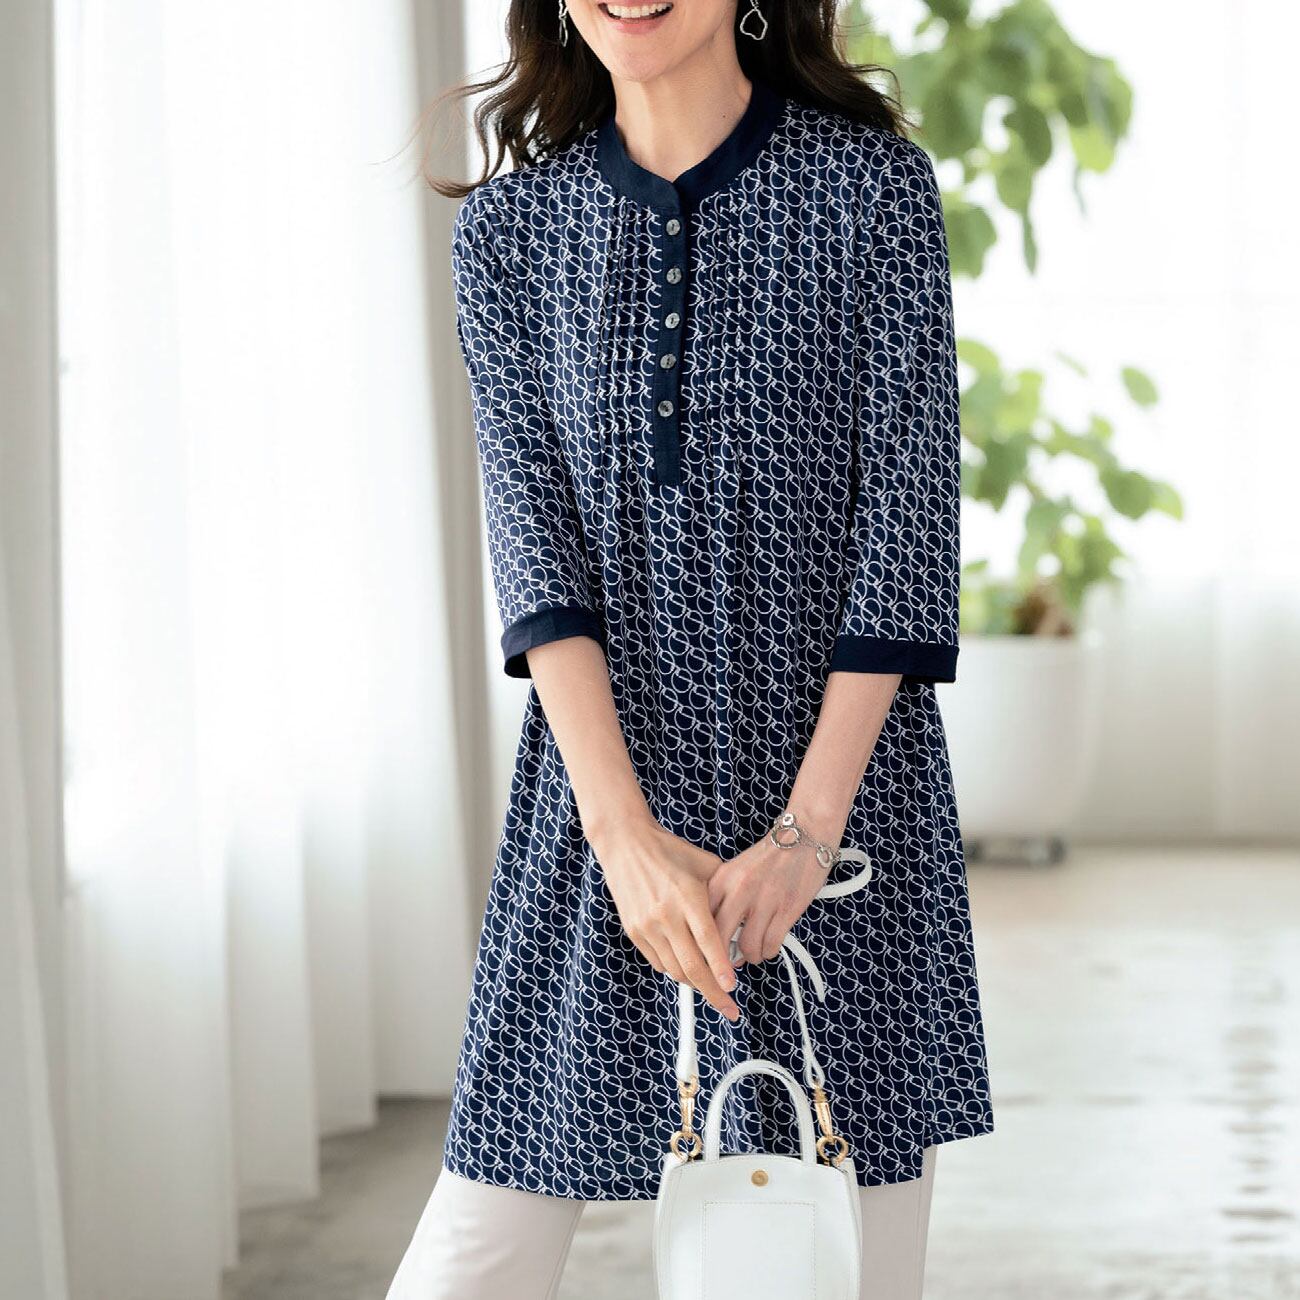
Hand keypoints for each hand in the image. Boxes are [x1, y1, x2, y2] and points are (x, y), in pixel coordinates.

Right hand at [590, 815, 739, 1021]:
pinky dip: (675, 970)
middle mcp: (666, 915)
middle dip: (713, 992)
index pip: (709, 941)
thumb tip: (744, 918)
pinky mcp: (634, 931)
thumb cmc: (670, 852)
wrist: (627, 844)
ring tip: (711, 986)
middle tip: (729, 1008)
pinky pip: (658, 962)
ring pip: (675, 970)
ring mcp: (647, 925)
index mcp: (688, 897)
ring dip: (695, 983)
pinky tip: (687, 967)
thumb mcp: (705, 865)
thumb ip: (724, 892)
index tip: (733, 987)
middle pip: (692, 966)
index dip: (722, 968)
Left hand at [708, 831, 831, 967]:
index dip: (699, 943)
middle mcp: (739, 890)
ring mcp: (764, 901)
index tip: (703, 954)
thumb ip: (722, 898)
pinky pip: (771, 945)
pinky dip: (768, 951)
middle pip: (718, 939)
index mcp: (722, 879)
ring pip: (746, 948)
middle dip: (720, 958)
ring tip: (751, 952)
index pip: (699, 920)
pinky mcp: (787, 910)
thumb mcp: (735, 870)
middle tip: (725, 963)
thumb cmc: (770, 855)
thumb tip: (713, 934)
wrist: (804, 835)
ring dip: (749, 956)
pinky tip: (768, 945)